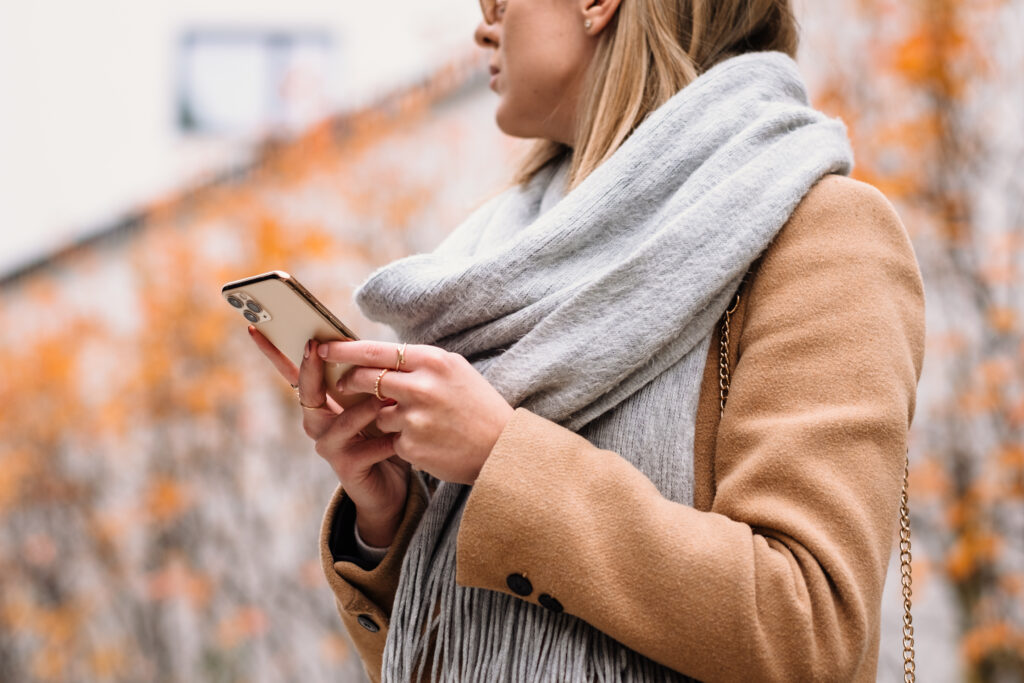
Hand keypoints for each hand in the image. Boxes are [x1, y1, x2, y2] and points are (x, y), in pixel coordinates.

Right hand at [248, 327, 408, 546]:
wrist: (392, 486)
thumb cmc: (382, 436)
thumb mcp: (374, 402)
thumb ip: (366, 379)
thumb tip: (366, 344)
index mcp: (322, 403)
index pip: (293, 373)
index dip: (273, 352)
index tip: (257, 328)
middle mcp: (318, 423)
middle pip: (308, 393)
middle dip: (311, 370)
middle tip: (314, 346)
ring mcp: (329, 447)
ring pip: (341, 423)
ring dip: (362, 410)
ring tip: (384, 399)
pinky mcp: (346, 468)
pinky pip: (365, 451)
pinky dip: (384, 442)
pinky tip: (400, 437)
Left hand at [319, 340, 513, 484]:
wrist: (503, 449)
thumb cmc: (478, 406)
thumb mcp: (454, 370)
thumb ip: (418, 363)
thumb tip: (378, 357)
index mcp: (432, 361)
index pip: (375, 351)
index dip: (344, 350)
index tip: (324, 348)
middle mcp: (421, 387)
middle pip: (365, 379)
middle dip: (349, 381)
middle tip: (343, 383)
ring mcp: (414, 418)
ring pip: (376, 413)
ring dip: (385, 417)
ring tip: (419, 421)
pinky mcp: (411, 446)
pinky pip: (391, 439)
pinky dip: (402, 440)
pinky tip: (428, 441)